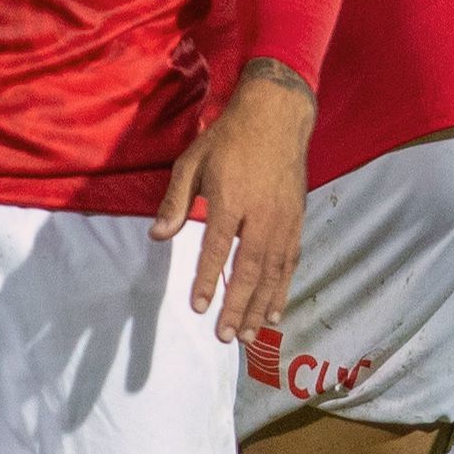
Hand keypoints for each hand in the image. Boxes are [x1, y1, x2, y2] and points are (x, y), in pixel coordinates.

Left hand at [154, 61, 314, 343]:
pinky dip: (283, 290)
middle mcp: (262, 214)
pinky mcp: (297, 222)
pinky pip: (290, 263)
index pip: (218, 247)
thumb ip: (175, 201)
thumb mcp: (192, 162)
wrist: (276, 117)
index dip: (207, 279)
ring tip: (250, 337)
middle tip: (226, 337)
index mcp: (231, 198)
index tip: (199, 308)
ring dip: (260, 307)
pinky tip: (275, 313)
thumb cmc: (228, 140)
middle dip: (237, 306)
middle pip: (250, 268)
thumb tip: (156, 236)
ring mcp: (284, 220)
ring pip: (273, 272)